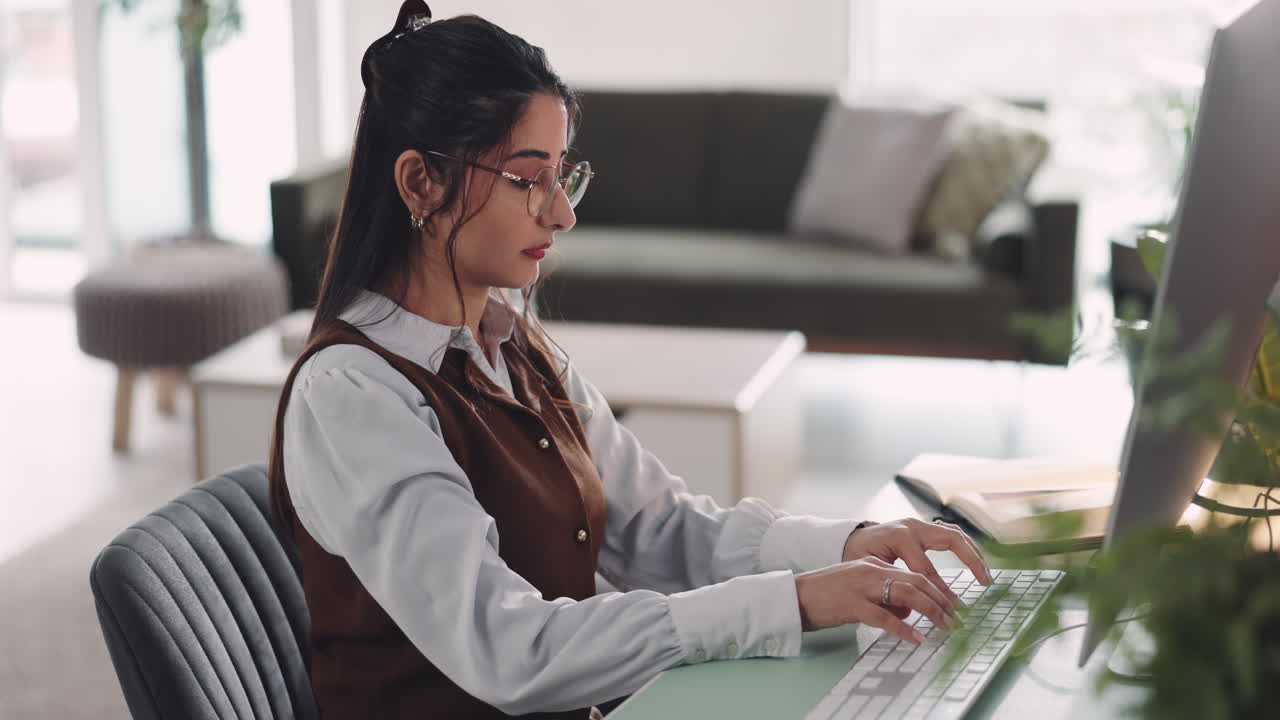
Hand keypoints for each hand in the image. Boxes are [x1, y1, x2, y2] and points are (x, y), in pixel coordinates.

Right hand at [794, 557, 962, 643]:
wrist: (795, 596)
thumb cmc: (826, 595)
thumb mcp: (859, 588)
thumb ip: (884, 594)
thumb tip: (909, 612)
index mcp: (874, 565)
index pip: (915, 574)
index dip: (938, 591)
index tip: (954, 607)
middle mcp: (871, 571)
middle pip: (917, 581)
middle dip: (942, 600)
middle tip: (959, 618)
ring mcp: (862, 586)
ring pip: (907, 594)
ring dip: (932, 611)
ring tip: (947, 627)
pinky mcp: (852, 604)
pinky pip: (884, 617)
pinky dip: (903, 628)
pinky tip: (916, 638)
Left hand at [841, 518, 991, 604]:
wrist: (848, 539)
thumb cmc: (856, 556)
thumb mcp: (869, 572)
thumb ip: (889, 589)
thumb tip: (909, 613)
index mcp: (898, 537)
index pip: (927, 570)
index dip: (941, 593)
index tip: (953, 611)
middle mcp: (912, 526)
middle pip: (951, 539)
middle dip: (970, 561)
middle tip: (984, 581)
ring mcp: (919, 524)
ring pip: (955, 532)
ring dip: (973, 551)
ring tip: (985, 573)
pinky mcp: (923, 527)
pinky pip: (950, 532)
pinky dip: (965, 545)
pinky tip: (975, 560)